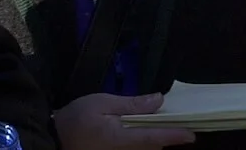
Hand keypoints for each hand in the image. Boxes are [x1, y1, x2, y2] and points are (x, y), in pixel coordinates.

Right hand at [53, 93, 195, 149]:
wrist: (53, 139)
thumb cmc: (76, 118)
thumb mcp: (101, 103)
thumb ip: (131, 104)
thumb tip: (159, 100)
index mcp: (122, 139)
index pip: (155, 138)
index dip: (175, 136)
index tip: (191, 134)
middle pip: (153, 147)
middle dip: (165, 138)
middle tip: (176, 123)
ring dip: (154, 140)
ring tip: (161, 126)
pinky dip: (142, 143)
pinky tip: (140, 132)